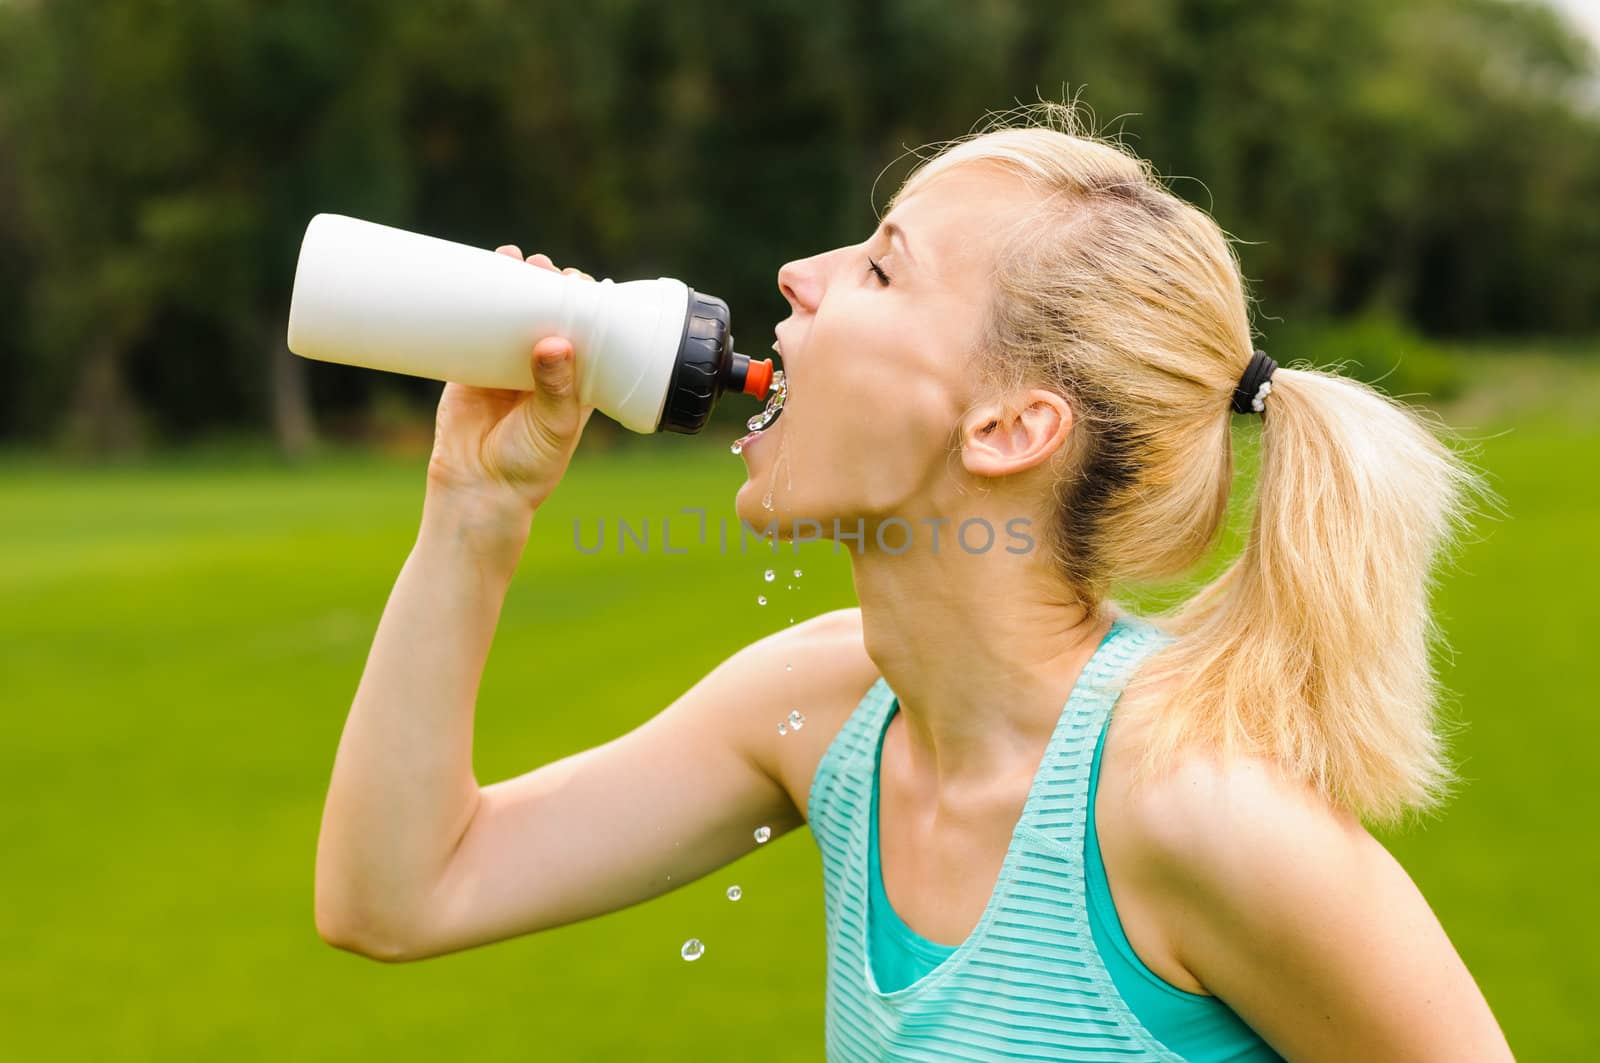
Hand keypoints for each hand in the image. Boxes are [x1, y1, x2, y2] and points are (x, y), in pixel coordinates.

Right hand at [423, 247, 597, 524]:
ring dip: (513, 285)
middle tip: (542, 267)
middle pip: (549, 315)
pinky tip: (477, 277)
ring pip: (512, 316)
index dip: (585, 304)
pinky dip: (475, 304)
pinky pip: (473, 329)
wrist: (478, 490)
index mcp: (576, 381)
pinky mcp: (470, 369)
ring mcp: (506, 366)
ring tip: (513, 257)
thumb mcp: (553, 426)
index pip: (587, 332)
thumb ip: (555, 387)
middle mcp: (543, 369)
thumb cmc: (529, 466)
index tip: (579, 283)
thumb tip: (557, 342)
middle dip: (547, 286)